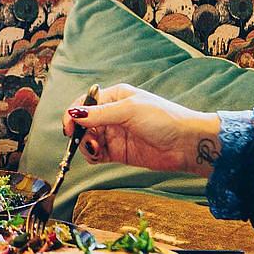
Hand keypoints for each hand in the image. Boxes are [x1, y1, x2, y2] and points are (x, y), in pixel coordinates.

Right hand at [61, 83, 222, 175]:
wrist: (185, 144)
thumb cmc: (164, 119)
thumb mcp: (129, 110)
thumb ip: (100, 114)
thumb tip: (73, 113)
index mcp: (115, 97)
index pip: (85, 103)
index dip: (73, 114)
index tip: (68, 127)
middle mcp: (112, 114)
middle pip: (83, 123)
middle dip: (78, 132)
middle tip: (82, 141)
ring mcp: (115, 134)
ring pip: (88, 139)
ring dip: (85, 145)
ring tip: (94, 149)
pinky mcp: (118, 152)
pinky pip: (97, 154)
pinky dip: (92, 155)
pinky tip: (97, 156)